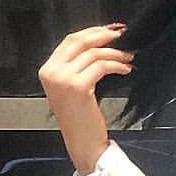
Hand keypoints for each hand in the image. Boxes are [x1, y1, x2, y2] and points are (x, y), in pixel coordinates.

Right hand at [38, 23, 134, 174]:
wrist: (83, 144)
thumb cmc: (81, 121)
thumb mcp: (72, 89)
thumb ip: (77, 67)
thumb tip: (99, 45)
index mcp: (47, 70)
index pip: (70, 41)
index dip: (91, 32)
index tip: (109, 31)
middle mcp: (52, 72)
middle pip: (79, 40)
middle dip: (103, 35)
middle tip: (122, 35)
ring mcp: (63, 79)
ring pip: (93, 53)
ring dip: (115, 52)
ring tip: (128, 56)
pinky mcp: (79, 86)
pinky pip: (101, 65)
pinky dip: (117, 64)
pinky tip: (126, 68)